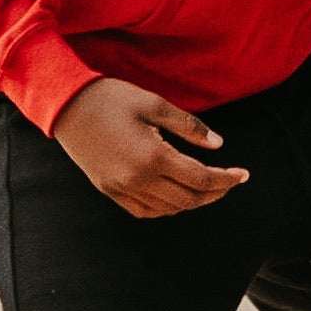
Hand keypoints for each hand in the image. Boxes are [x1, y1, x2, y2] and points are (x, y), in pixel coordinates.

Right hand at [53, 77, 248, 218]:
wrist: (66, 106)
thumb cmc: (112, 98)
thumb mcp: (155, 104)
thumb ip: (189, 126)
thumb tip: (219, 145)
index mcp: (153, 156)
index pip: (201, 178)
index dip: (226, 179)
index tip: (244, 174)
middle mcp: (138, 179)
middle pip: (188, 199)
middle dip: (215, 193)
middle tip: (230, 180)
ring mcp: (121, 189)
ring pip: (168, 208)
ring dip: (193, 201)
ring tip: (207, 186)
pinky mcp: (109, 191)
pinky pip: (145, 211)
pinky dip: (166, 208)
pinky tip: (176, 194)